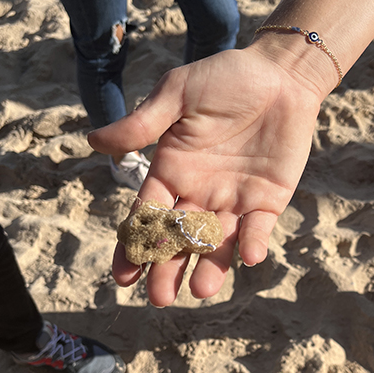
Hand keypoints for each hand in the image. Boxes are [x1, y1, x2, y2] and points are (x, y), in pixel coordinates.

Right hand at [88, 45, 323, 305]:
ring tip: (201, 290)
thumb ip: (142, 123)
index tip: (123, 276)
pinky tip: (248, 256)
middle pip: (180, 240)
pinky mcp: (267, 201)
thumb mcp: (178, 94)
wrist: (280, 74)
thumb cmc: (225, 79)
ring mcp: (234, 200)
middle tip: (160, 297)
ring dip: (210, 267)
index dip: (136, 246)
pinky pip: (258, 228)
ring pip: (217, 243)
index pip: (148, 216)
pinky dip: (253, 243)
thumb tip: (93, 142)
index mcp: (172, 171)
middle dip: (169, 268)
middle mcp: (199, 192)